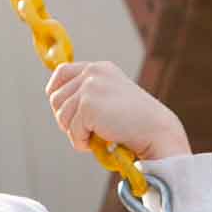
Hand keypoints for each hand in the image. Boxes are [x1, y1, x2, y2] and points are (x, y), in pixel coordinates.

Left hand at [46, 61, 190, 162]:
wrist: (155, 130)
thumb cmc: (137, 122)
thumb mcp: (112, 98)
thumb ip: (90, 95)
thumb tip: (59, 104)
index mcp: (99, 68)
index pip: (61, 73)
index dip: (56, 94)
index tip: (64, 111)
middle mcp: (92, 72)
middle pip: (56, 98)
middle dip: (67, 119)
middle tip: (87, 131)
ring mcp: (89, 86)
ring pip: (61, 115)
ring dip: (75, 132)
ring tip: (95, 136)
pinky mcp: (88, 104)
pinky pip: (71, 130)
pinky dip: (81, 142)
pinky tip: (99, 142)